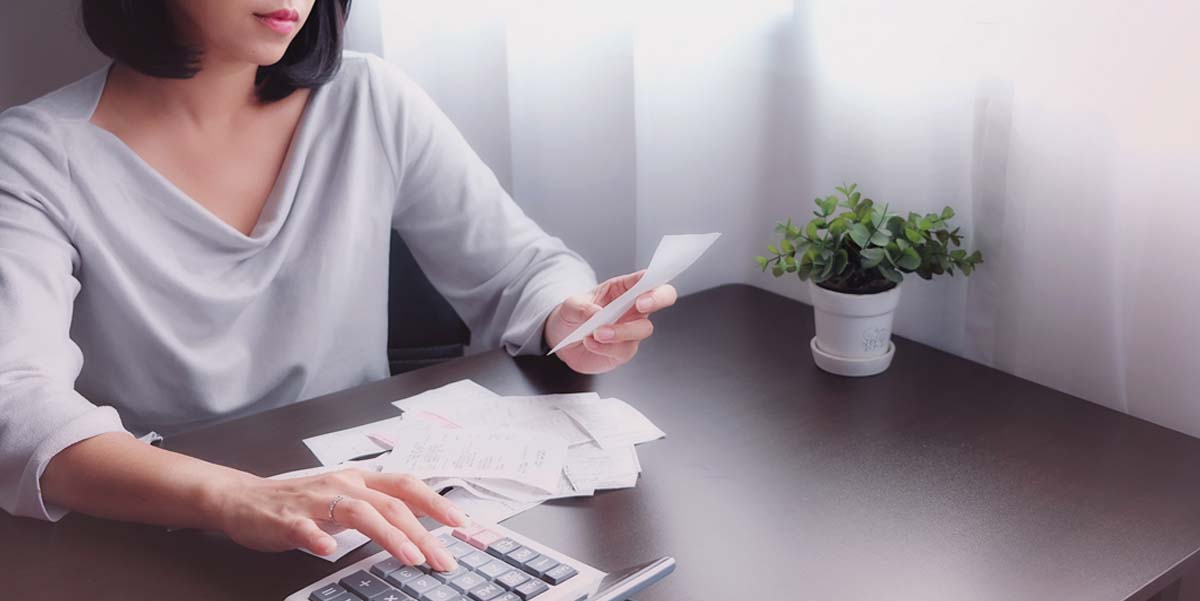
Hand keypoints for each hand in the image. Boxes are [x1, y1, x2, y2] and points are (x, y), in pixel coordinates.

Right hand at [209, 469, 468, 569]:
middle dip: (421, 531)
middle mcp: (342, 485)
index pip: (406, 486)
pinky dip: (317, 538)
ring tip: (409, 557)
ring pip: (358, 512)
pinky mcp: (287, 519)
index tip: (461, 523)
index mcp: (359, 480)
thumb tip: (419, 529)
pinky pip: (304, 528)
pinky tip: (329, 551)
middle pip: (390, 503)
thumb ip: (377, 508)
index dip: (435, 502)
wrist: (244, 500)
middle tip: (442, 558)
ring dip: (387, 535)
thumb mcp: (346, 498)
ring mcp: (315, 501)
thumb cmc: (301, 503)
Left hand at [545, 271, 677, 373]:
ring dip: (621, 331)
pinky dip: (606, 347)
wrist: (561, 339)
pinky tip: (590, 343)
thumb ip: (582, 308)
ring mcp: (631, 329)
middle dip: (656, 300)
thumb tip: (598, 315)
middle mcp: (632, 307)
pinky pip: (623, 349)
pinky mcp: (623, 350)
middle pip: (661, 298)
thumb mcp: (570, 305)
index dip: (653, 281)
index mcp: (623, 288)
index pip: (647, 278)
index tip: (643, 293)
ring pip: (643, 329)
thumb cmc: (571, 315)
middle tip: (640, 305)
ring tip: (596, 333)